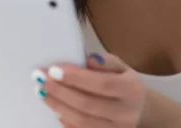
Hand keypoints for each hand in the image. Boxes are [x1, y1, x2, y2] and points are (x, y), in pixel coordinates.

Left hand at [32, 53, 146, 127]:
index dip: (76, 78)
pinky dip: (65, 121)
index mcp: (131, 90)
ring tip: (42, 92)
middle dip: (60, 91)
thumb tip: (87, 60)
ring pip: (82, 121)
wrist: (140, 110)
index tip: (53, 70)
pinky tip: (55, 108)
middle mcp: (126, 113)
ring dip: (58, 106)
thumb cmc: (124, 83)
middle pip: (88, 104)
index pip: (101, 84)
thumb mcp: (121, 67)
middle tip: (40, 80)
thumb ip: (105, 61)